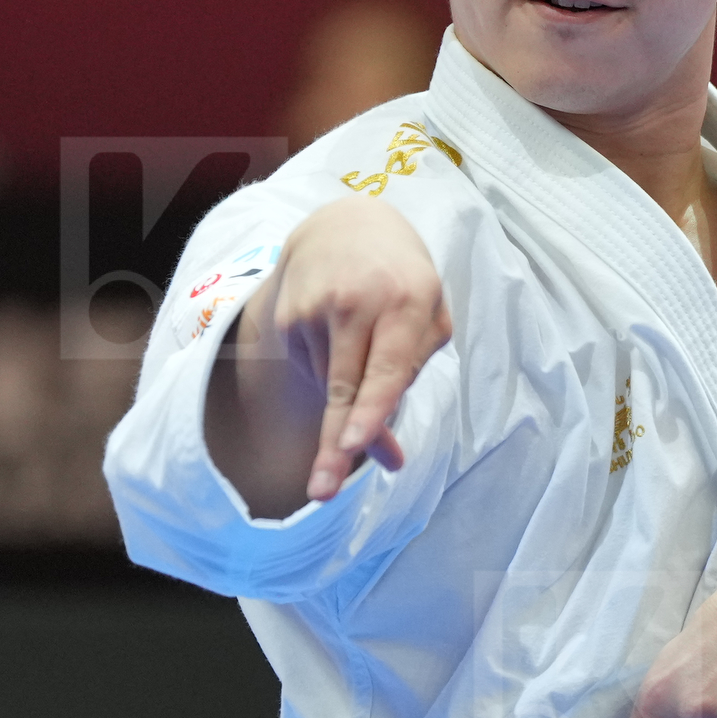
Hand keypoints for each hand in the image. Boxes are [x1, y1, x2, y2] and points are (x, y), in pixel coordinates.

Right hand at [207, 196, 451, 513]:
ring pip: (330, 388)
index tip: (352, 443)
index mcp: (406, 300)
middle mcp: (356, 302)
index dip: (370, 410)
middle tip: (323, 491)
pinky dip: (330, 373)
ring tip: (363, 348)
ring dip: (349, 399)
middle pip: (343, 389)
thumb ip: (412, 381)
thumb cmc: (404, 282)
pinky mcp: (288, 317)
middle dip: (334, 445)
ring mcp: (315, 309)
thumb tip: (391, 459)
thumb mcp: (428, 320)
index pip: (385, 367)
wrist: (345, 226)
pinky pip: (313, 372)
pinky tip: (340, 338)